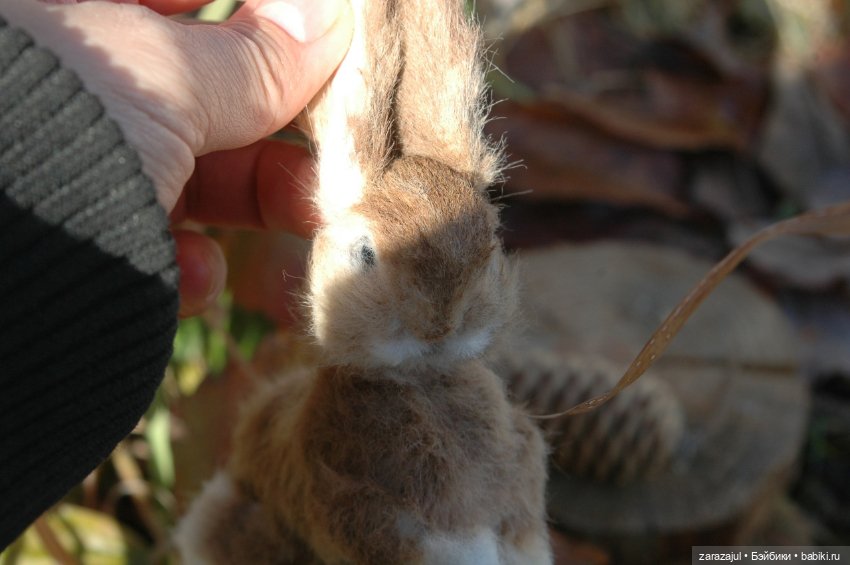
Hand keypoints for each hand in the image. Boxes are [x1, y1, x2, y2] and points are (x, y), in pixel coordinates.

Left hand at [1, 0, 351, 314]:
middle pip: (190, 86)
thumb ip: (251, 56)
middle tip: (338, 142)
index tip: (324, 41)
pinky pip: (133, 232)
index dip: (264, 17)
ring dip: (248, 197)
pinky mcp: (59, 234)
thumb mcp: (157, 82)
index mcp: (62, 13)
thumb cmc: (38, 134)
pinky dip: (177, 259)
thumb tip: (329, 19)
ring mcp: (57, 156)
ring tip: (306, 215)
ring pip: (176, 166)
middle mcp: (59, 81)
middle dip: (270, 120)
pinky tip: (192, 277)